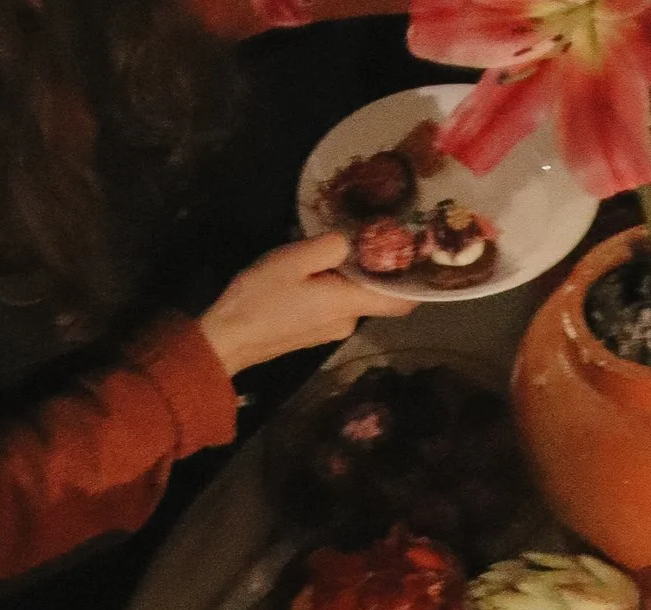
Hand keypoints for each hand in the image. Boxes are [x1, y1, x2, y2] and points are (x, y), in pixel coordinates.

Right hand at [196, 232, 417, 377]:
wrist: (231, 337)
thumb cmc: (260, 297)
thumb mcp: (293, 260)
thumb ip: (328, 248)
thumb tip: (350, 242)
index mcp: (348, 305)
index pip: (400, 302)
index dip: (414, 282)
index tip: (419, 256)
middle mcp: (348, 322)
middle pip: (376, 294)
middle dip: (375, 268)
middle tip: (373, 232)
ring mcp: (332, 330)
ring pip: (354, 297)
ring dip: (350, 274)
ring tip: (340, 242)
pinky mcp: (317, 331)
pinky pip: (336, 303)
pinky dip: (335, 284)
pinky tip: (318, 265)